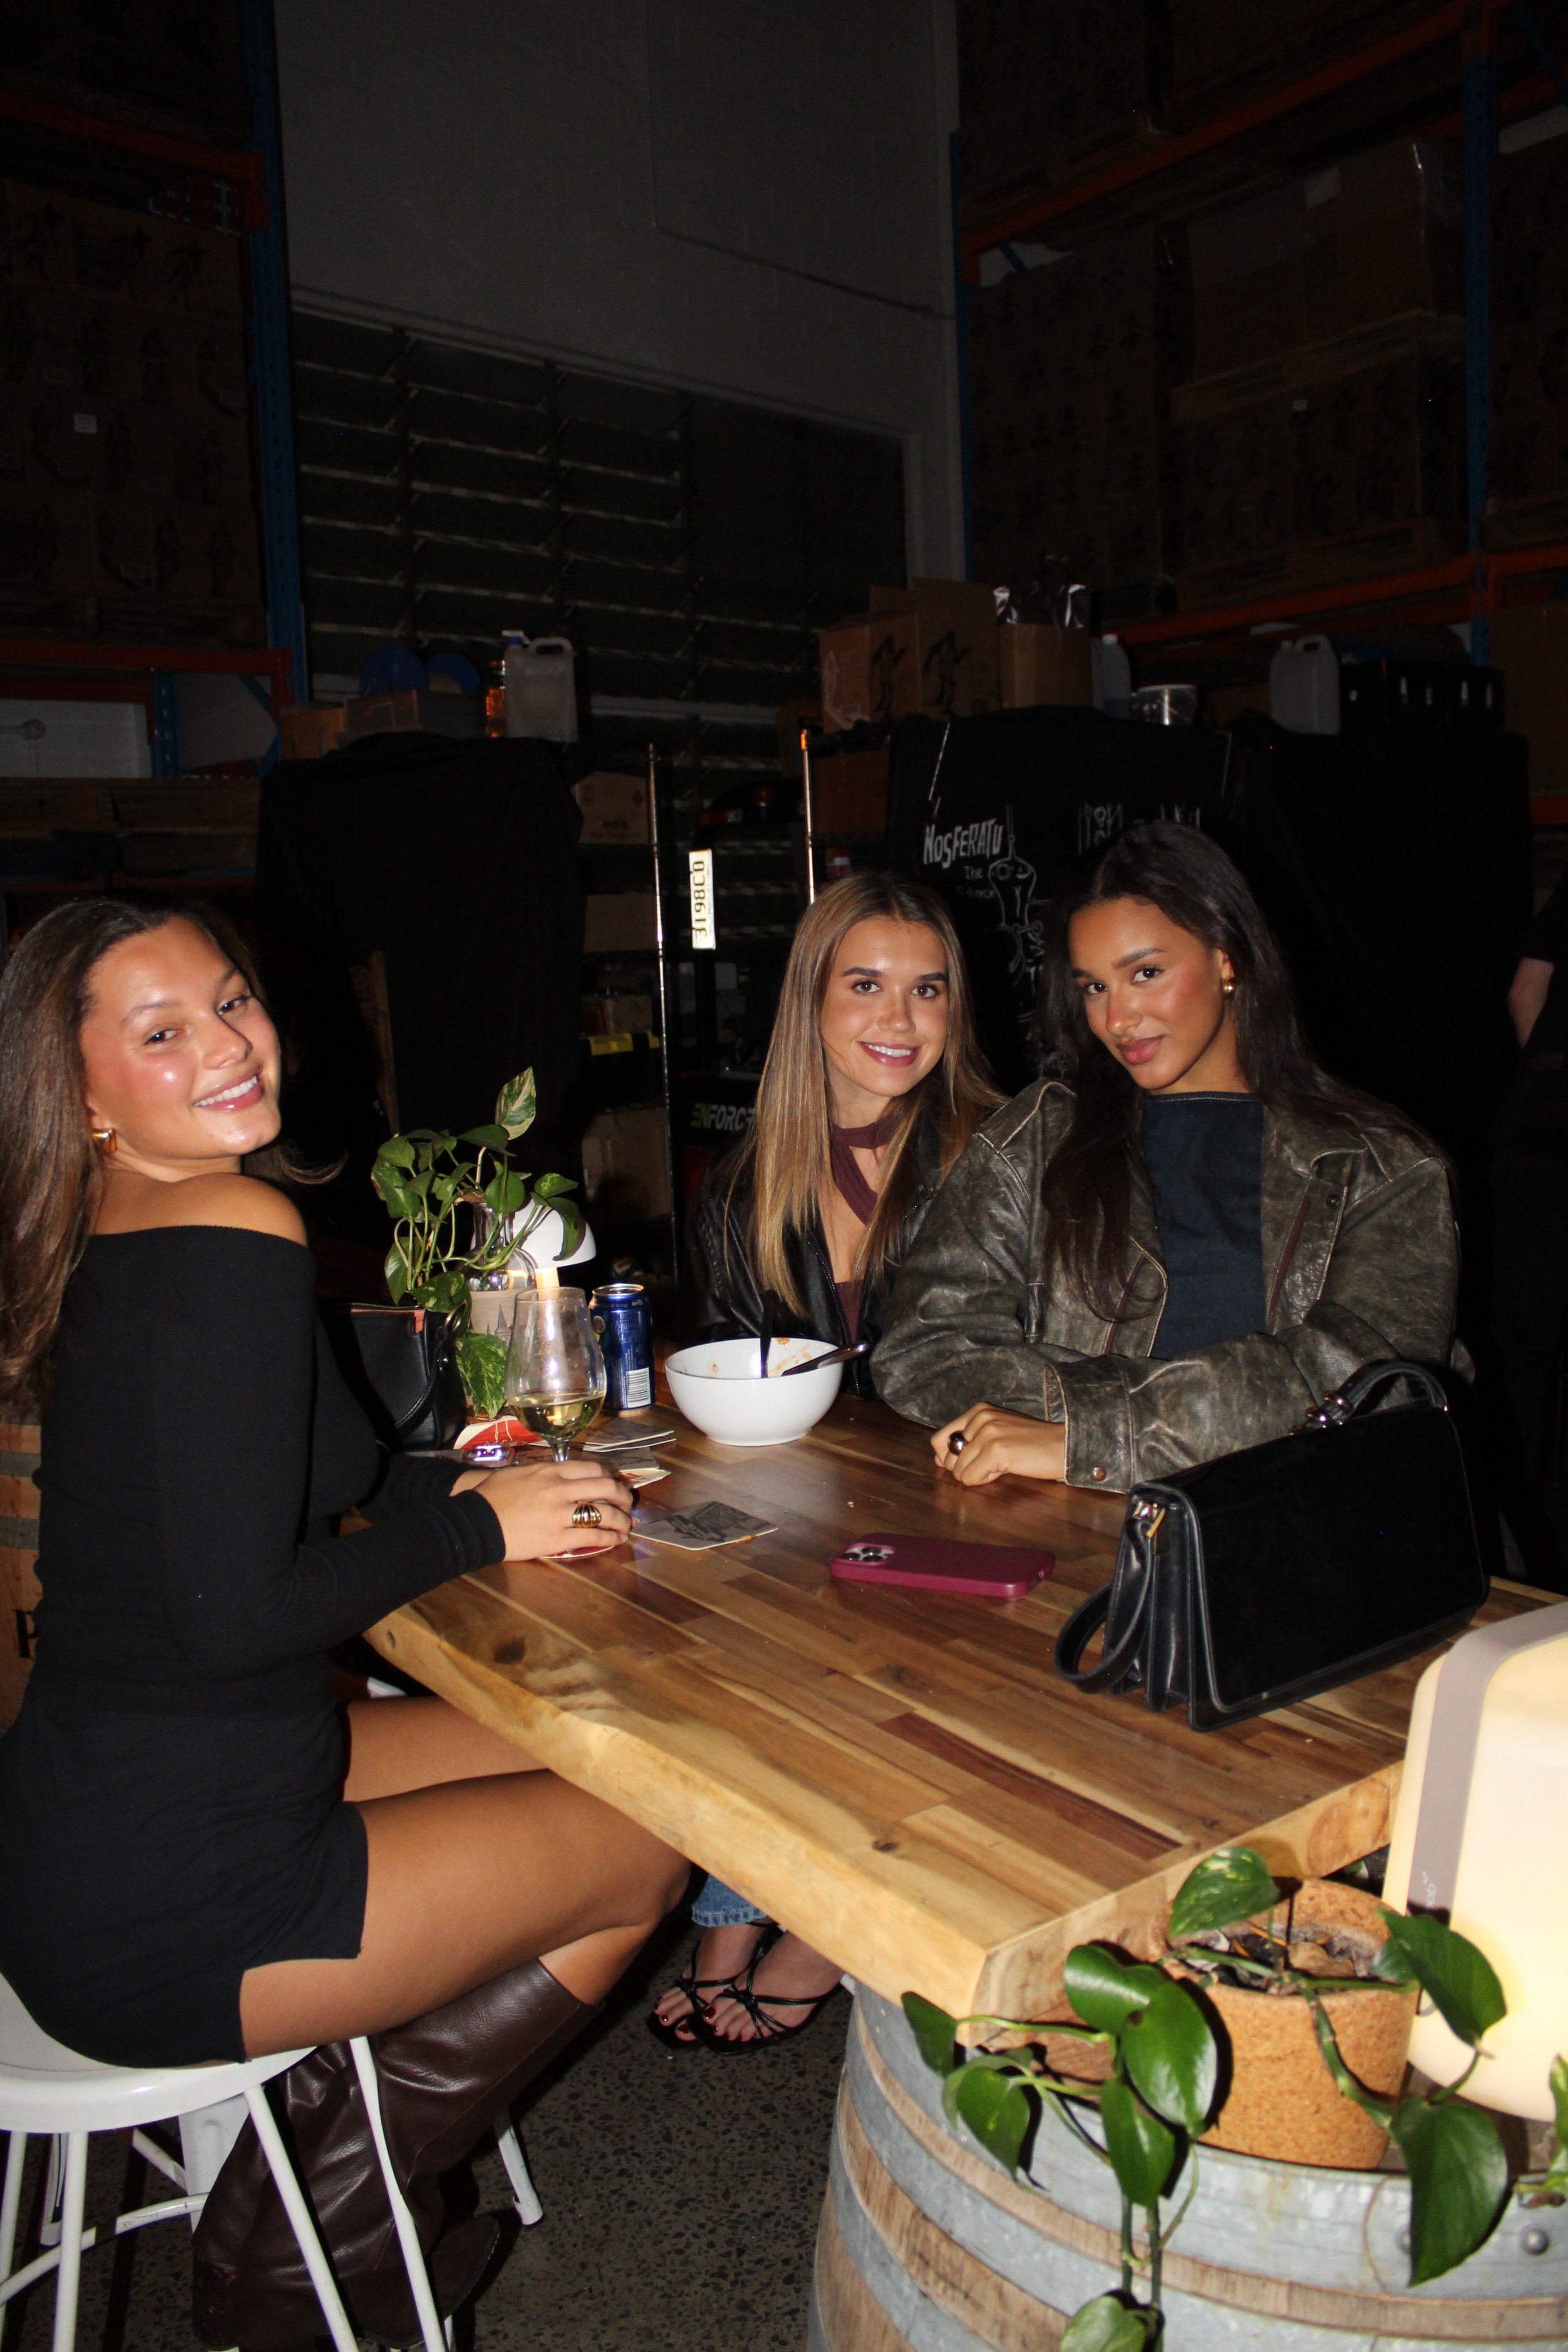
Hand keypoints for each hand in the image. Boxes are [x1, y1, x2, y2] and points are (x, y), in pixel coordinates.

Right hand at [463, 1459, 634, 1557]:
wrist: (474, 1521)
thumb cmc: (491, 1496)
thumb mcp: (519, 1472)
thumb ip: (544, 1472)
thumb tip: (561, 1476)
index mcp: (550, 1470)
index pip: (593, 1468)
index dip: (609, 1477)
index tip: (614, 1484)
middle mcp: (560, 1489)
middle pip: (605, 1487)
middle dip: (623, 1497)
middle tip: (629, 1504)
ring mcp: (559, 1514)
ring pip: (604, 1513)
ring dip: (622, 1520)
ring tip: (627, 1525)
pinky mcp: (556, 1539)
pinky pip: (592, 1537)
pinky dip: (610, 1538)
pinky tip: (616, 1540)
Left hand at [932, 1404, 1066, 1485]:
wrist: (1064, 1446)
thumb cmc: (1031, 1444)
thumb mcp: (996, 1433)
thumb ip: (967, 1442)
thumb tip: (938, 1460)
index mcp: (977, 1411)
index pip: (938, 1440)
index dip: (950, 1458)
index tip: (973, 1460)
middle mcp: (979, 1418)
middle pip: (946, 1459)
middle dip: (966, 1468)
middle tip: (994, 1462)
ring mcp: (987, 1433)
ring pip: (958, 1471)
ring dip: (979, 1475)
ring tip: (1002, 1464)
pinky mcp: (995, 1450)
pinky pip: (970, 1478)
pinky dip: (985, 1480)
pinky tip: (1005, 1469)